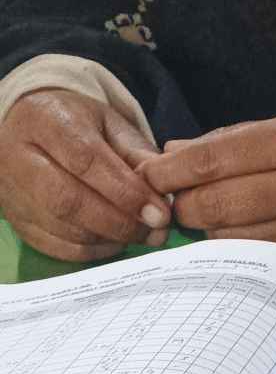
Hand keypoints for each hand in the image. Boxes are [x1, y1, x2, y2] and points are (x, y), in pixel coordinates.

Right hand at [0, 90, 170, 261]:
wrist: (25, 127)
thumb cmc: (73, 124)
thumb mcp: (108, 124)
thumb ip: (137, 155)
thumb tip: (163, 197)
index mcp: (46, 121)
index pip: (85, 160)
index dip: (126, 192)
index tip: (160, 213)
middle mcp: (20, 157)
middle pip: (68, 200)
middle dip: (118, 221)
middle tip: (153, 231)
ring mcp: (13, 192)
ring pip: (61, 228)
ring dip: (108, 238)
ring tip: (139, 235)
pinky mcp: (16, 220)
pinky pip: (54, 247)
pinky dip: (90, 251)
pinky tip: (113, 241)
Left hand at [141, 109, 275, 272]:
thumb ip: (243, 140)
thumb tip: (176, 152)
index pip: (214, 155)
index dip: (170, 169)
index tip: (146, 175)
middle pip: (214, 201)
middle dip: (182, 205)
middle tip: (173, 205)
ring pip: (231, 237)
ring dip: (207, 233)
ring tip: (206, 222)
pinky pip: (261, 261)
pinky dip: (238, 253)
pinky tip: (234, 246)